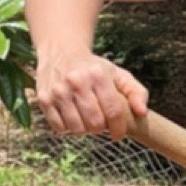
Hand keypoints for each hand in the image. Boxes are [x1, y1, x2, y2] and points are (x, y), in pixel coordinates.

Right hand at [33, 53, 149, 139]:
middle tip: (100, 121)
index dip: (119, 128)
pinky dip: (68, 128)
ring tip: (86, 118)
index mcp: (98, 75)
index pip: (113, 111)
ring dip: (84, 129)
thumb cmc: (95, 68)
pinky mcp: (44, 99)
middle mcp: (76, 82)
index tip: (119, 134)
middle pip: (95, 123)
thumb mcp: (118, 74)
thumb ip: (136, 92)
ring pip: (77, 128)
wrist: (61, 51)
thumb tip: (142, 112)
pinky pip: (59, 128)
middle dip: (101, 128)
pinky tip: (72, 116)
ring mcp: (58, 91)